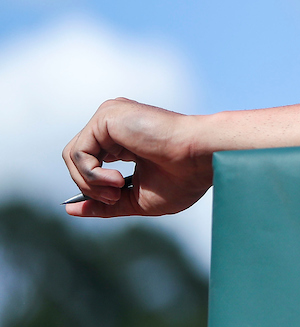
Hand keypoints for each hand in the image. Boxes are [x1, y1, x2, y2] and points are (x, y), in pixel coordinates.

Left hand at [62, 98, 213, 217]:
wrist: (201, 158)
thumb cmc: (183, 179)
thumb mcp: (137, 199)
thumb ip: (105, 204)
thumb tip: (71, 210)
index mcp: (125, 140)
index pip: (92, 162)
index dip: (93, 186)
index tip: (108, 201)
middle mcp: (115, 126)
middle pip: (78, 160)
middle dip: (91, 187)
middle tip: (116, 197)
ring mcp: (111, 118)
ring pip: (73, 156)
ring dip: (90, 183)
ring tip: (116, 189)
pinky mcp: (107, 116)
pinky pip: (77, 152)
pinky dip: (90, 173)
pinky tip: (115, 179)